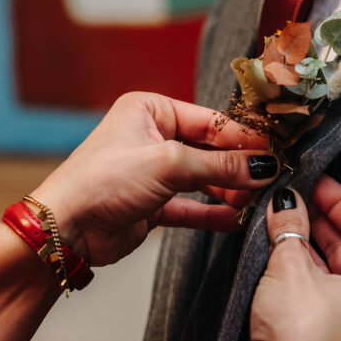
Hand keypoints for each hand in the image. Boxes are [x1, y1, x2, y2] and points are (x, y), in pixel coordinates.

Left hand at [29, 92, 276, 266]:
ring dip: (229, 191)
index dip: (243, 138)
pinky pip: (191, 206)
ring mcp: (152, 172)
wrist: (65, 229)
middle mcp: (152, 137)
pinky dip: (213, 213)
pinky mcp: (152, 204)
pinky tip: (237, 219)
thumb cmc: (102, 181)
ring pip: (203, 178)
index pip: (210, 121)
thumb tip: (264, 166)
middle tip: (272, 178)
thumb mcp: (168, 164)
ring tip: (258, 200)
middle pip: (210, 150)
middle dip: (239, 166)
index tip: (275, 151)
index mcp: (151, 110)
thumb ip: (220, 165)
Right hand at [243, 175, 340, 340]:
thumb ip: (291, 227)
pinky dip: (303, 269)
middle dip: (319, 219)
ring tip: (280, 216)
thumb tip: (286, 201)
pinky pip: (322, 290)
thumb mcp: (291, 267)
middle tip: (292, 194)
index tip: (314, 178)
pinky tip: (280, 249)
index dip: (338, 198)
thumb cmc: (301, 339)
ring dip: (307, 242)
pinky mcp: (332, 336)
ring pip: (334, 268)